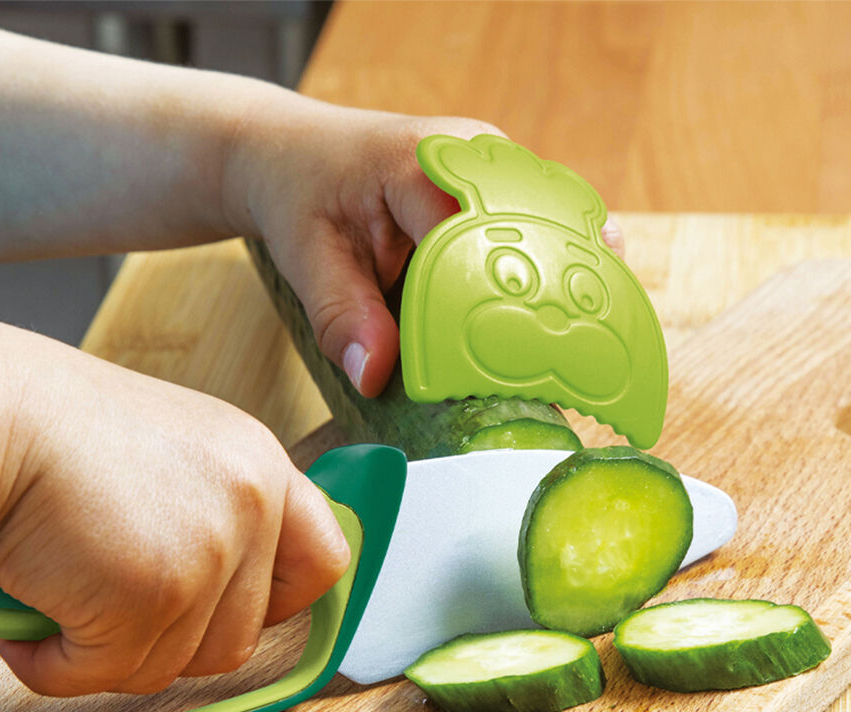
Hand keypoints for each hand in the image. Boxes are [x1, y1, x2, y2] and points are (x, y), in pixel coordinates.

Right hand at [0, 342, 349, 697]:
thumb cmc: (43, 435)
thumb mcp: (164, 457)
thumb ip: (206, 517)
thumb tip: (210, 602)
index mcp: (256, 463)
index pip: (323, 561)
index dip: (278, 604)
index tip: (224, 612)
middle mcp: (248, 504)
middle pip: (238, 641)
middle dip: (164, 643)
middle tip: (100, 608)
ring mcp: (206, 553)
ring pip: (169, 668)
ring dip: (103, 655)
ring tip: (51, 599)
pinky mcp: (152, 597)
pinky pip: (105, 675)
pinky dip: (54, 667)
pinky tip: (23, 625)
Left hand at [222, 101, 623, 397]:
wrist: (298, 155)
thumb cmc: (302, 199)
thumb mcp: (307, 261)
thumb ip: (340, 317)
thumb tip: (374, 376)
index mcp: (423, 162)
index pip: (473, 239)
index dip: (488, 303)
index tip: (501, 361)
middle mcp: (477, 156)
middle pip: (538, 228)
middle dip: (555, 292)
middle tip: (573, 359)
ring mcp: (500, 169)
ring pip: (555, 227)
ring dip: (569, 283)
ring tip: (593, 344)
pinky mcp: (507, 192)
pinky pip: (543, 233)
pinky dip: (556, 276)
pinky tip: (575, 322)